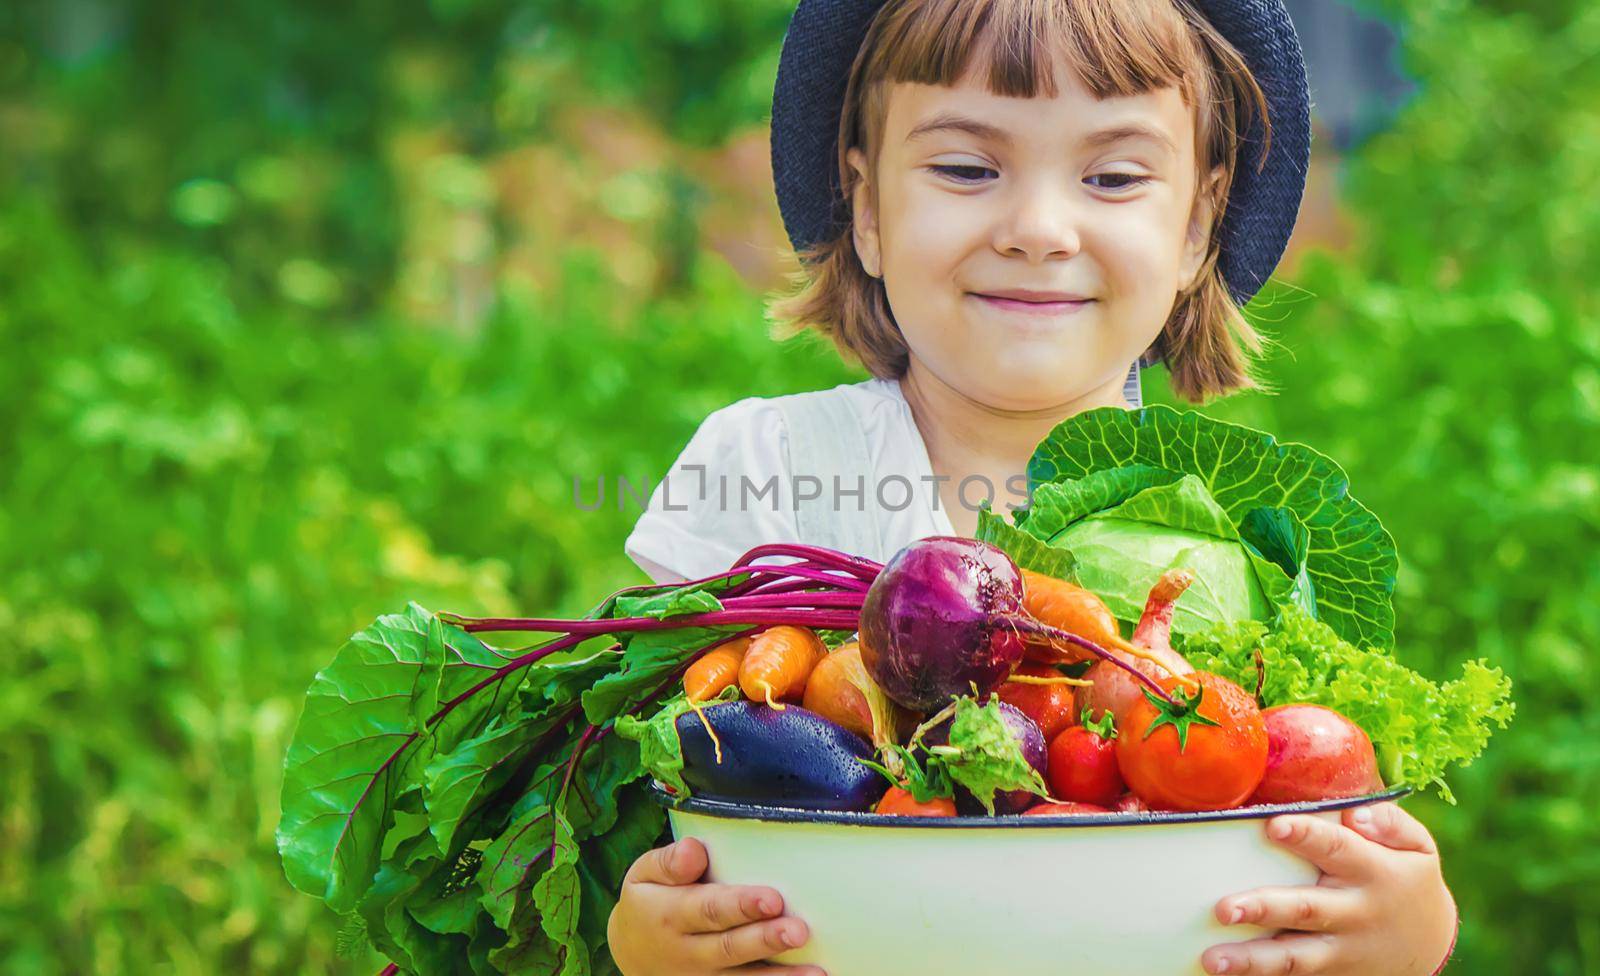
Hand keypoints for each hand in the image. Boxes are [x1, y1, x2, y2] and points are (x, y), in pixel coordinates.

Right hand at [607, 838, 825, 975]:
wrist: (631, 953)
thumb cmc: (649, 903)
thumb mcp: (644, 876)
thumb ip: (668, 862)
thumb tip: (695, 849)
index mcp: (670, 916)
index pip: (709, 910)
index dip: (740, 905)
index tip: (773, 899)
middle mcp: (687, 952)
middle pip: (729, 947)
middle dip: (765, 940)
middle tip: (798, 931)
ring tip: (815, 973)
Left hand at [1201, 803, 1457, 974]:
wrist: (1431, 945)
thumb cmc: (1408, 881)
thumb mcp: (1419, 848)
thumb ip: (1390, 823)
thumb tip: (1355, 813)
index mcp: (1374, 872)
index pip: (1337, 848)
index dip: (1306, 836)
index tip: (1273, 825)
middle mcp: (1355, 913)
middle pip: (1306, 910)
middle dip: (1264, 908)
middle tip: (1224, 909)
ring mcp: (1341, 951)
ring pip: (1295, 957)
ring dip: (1252, 959)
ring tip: (1213, 957)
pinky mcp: (1330, 974)